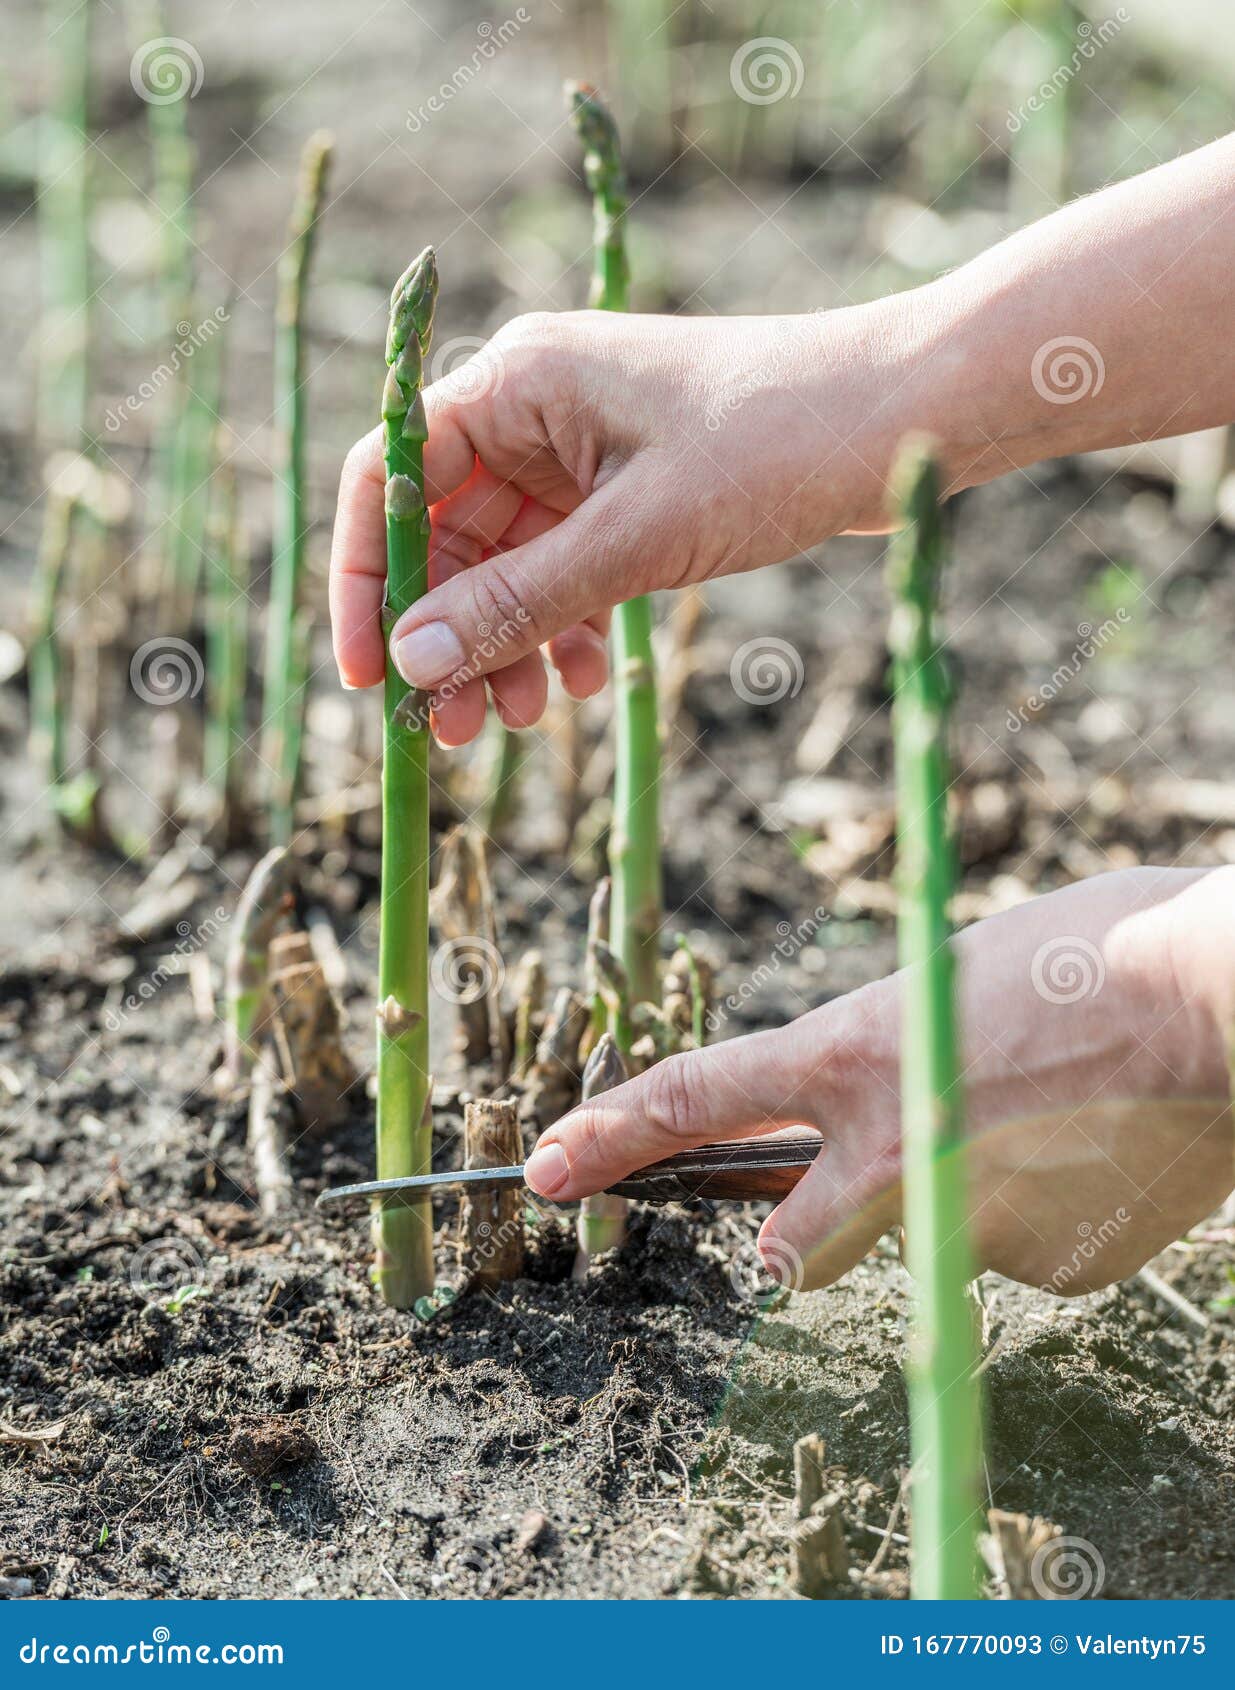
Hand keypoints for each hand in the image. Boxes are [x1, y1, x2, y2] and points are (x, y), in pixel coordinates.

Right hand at [329, 300, 923, 743]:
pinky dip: (567, 628)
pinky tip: (592, 681)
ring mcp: (583, 453)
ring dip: (506, 644)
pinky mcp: (628, 490)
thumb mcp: (637, 537)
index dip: (364, 579)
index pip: (389, 478)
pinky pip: (566, 570)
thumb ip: (521, 601)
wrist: (905, 416)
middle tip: (453, 730)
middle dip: (447, 635)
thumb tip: (417, 662)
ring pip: (505, 564)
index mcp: (517, 383)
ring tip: (525, 720)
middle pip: (444, 534)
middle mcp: (535, 413)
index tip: (369, 675)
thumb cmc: (777, 443)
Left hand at [523, 868, 1232, 1294]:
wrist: (1222, 996)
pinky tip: (1101, 1146)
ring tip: (1051, 1115)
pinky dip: (1043, 1205)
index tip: (547, 1164)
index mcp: (855, 1053)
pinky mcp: (1049, 1265)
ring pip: (927, 1233)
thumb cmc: (1094, 951)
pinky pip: (1016, 1245)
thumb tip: (885, 1122)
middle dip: (800, 1230)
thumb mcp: (948, 980)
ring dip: (961, 1192)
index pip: (698, 1101)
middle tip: (861, 1184)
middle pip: (790, 1242)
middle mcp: (890, 1150)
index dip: (611, 1135)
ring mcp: (965, 1221)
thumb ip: (889, 1059)